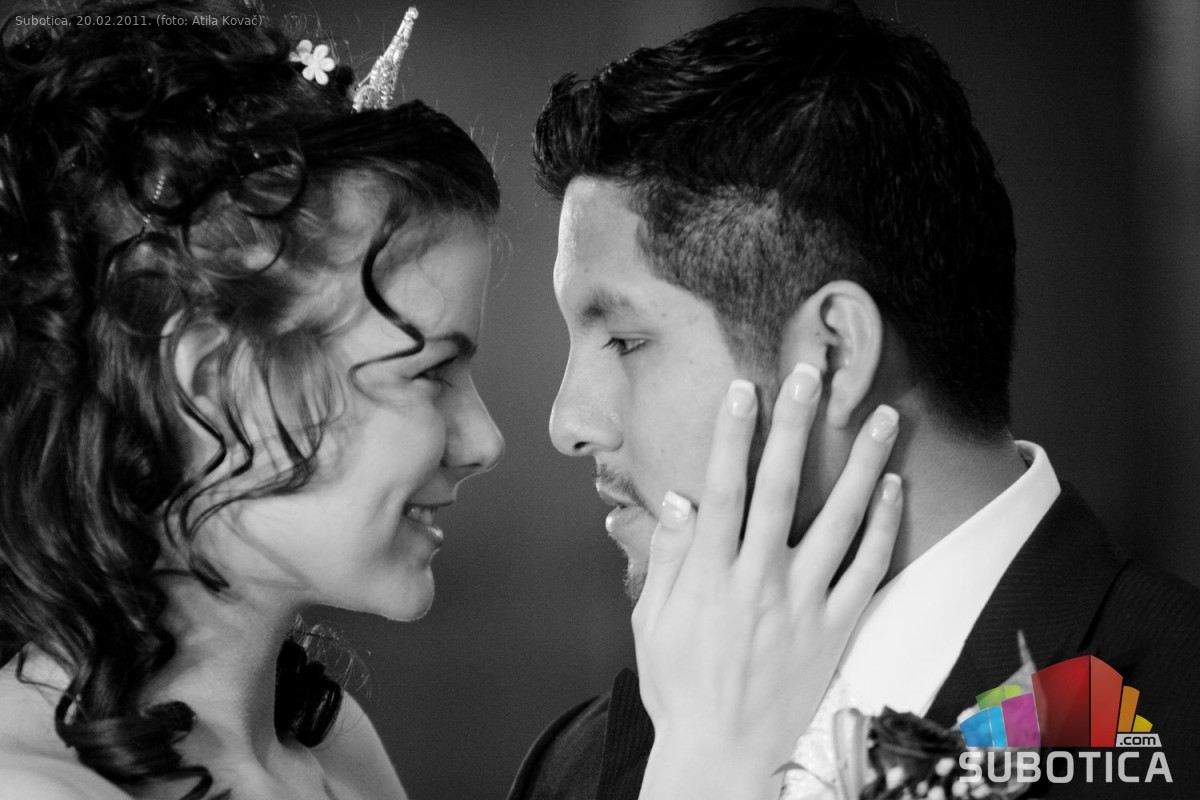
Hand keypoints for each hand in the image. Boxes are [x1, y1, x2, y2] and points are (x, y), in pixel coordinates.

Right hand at [633, 364, 901, 799]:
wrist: (720, 750)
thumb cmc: (679, 684)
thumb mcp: (652, 620)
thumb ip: (668, 557)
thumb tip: (680, 500)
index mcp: (710, 574)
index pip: (724, 488)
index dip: (734, 434)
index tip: (745, 390)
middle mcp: (758, 580)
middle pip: (780, 488)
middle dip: (795, 425)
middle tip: (811, 374)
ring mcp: (801, 604)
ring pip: (838, 521)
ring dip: (862, 464)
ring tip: (882, 417)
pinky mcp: (833, 629)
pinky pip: (865, 571)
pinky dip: (882, 528)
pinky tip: (894, 489)